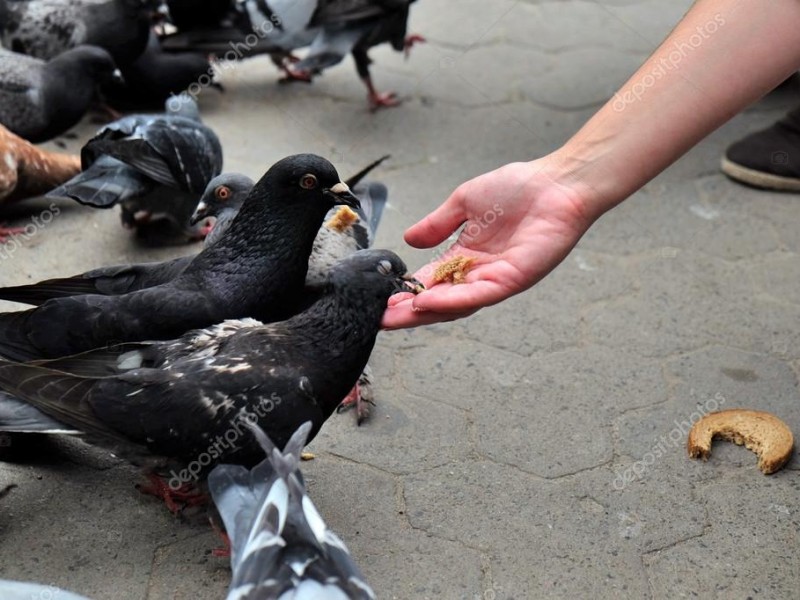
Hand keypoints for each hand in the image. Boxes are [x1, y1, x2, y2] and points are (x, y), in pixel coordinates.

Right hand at [382, 159, 594, 328]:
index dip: (407, 291)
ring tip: (395, 316)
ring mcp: (496, 279)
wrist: (556, 183)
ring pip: (456, 304)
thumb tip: (409, 240)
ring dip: (425, 311)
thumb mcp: (464, 202)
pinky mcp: (513, 279)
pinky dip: (452, 300)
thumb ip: (437, 224)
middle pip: (440, 301)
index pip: (431, 280)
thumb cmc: (518, 188)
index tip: (381, 300)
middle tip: (379, 319)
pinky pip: (478, 295)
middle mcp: (479, 273)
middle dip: (409, 311)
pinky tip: (426, 301)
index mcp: (466, 256)